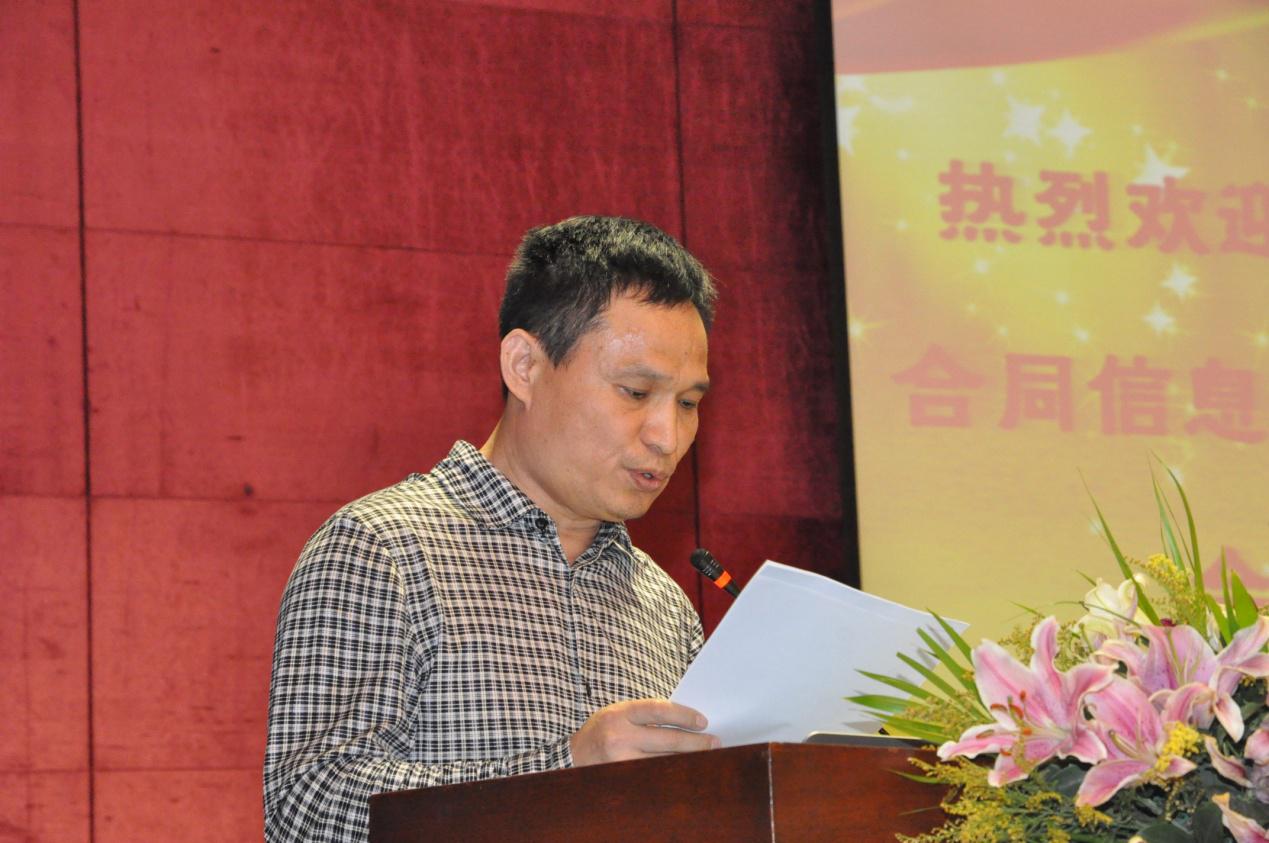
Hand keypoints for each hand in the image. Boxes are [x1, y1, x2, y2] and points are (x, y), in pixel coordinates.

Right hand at [569, 699, 719, 766]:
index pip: (658, 710)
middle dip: (694, 742)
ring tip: (706, 757)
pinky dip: (671, 772)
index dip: (683, 715)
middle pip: (666, 739)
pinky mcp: (623, 777)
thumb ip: (646, 715)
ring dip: (687, 759)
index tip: (703, 722)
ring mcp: (621, 759)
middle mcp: (620, 736)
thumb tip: (685, 721)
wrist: (573, 756)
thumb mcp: (619, 712)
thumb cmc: (603, 729)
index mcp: (621, 713)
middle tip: (714, 743)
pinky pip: (654, 775)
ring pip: (663, 761)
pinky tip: (685, 770)